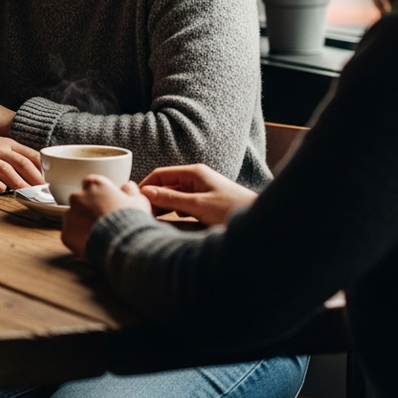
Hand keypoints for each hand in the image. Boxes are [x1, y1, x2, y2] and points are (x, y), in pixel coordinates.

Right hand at [0, 122, 41, 191]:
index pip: (30, 155)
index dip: (45, 169)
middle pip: (21, 163)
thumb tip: (34, 173)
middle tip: (47, 192)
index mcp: (6, 144)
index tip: (56, 181)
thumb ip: (13, 158)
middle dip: (36, 178)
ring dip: (18, 182)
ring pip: (4, 169)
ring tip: (29, 194)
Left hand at [62, 176, 150, 258]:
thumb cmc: (132, 221)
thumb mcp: (139, 201)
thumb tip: (127, 187)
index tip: (108, 204)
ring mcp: (70, 215)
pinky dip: (79, 239)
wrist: (125, 245)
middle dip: (89, 210)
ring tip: (100, 234)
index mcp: (95, 184)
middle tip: (104, 221)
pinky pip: (71, 235)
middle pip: (81, 201)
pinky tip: (93, 243)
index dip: (101, 196)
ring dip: (83, 224)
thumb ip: (130, 190)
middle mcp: (78, 196)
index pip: (92, 185)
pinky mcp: (66, 234)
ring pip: (74, 218)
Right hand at [138, 164, 255, 226]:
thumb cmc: (233, 210)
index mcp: (194, 173)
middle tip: (144, 215)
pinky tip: (176, 223)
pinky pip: (184, 205)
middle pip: (166, 185)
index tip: (135, 201)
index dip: (146, 186)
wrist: (262, 223)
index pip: (160, 174)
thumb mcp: (198, 205)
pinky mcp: (207, 203)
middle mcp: (197, 179)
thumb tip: (146, 193)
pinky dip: (177, 213)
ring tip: (156, 220)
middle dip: (154, 199)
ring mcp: (202, 191)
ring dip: (165, 207)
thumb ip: (170, 199)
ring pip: (174, 197)